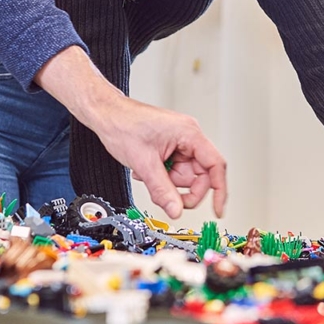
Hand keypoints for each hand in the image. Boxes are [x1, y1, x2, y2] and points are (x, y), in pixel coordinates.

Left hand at [35, 47, 226, 218]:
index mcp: (189, 133)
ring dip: (168, 182)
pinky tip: (146, 170)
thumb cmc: (123, 124)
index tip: (217, 209)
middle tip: (168, 198)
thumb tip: (176, 210)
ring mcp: (179, 142)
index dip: (219, 190)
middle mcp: (188, 136)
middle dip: (183, 189)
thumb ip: (162, 190)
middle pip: (200, 174)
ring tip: (148, 175)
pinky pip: (174, 170)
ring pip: (185, 175)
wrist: (105, 113)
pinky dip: (161, 176)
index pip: (215, 165)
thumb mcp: (144, 163)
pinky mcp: (170, 147)